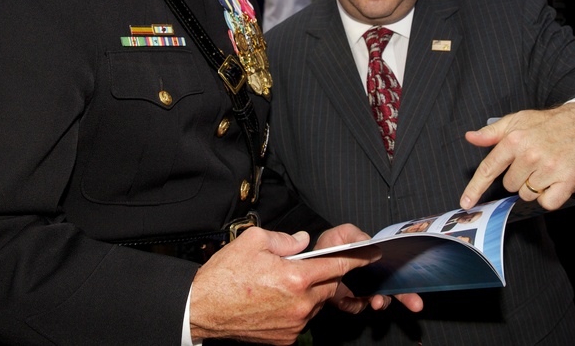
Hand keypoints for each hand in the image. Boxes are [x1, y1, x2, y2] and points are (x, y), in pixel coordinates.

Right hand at [190, 226, 379, 344]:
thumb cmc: (225, 275)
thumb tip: (302, 240)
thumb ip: (286, 239)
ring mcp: (294, 325)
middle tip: (303, 267)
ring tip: (283, 285)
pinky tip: (276, 301)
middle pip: (328, 286)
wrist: (202, 308)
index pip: (337, 265)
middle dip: (323, 275)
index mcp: (295, 277)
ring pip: (316, 304)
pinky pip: (303, 320)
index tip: (371, 254)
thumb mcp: (254, 241)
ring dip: (309, 293)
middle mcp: (300, 304)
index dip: (357, 258)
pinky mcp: (286, 338)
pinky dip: (297, 309)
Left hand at [317, 224, 423, 314]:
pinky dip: (353, 304)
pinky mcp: (349, 301)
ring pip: (378, 300)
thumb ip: (356, 236)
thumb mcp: (343, 234)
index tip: (410, 281)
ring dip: (380, 302)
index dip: (405, 276)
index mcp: (375, 260)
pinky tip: (345, 299)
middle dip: (407, 297)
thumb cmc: (332, 245)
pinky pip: (356, 306)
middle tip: (416, 305)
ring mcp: (363, 290)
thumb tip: (369, 243)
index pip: (396, 268)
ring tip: (376, 302)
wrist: (311, 261)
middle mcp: (374, 277)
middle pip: (394, 288)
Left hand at [459, 103, 574, 210]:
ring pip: (527, 195)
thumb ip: (492, 132)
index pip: (488, 169)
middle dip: (519, 178)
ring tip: (546, 167)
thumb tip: (471, 138)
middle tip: (533, 162)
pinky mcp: (567, 180)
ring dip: (534, 186)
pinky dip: (550, 197)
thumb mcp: (517, 120)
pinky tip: (555, 181)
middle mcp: (529, 155)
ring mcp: (549, 168)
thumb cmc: (547, 124)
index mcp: (513, 140)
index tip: (466, 203)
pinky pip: (547, 203)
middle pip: (510, 186)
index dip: (475, 188)